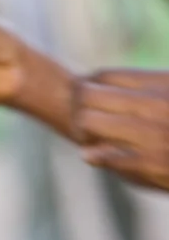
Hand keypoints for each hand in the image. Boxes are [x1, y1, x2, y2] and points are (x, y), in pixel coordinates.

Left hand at [77, 69, 168, 189]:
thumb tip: (106, 80)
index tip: (87, 95)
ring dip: (83, 130)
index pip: (103, 76)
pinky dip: (96, 155)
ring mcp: (151, 133)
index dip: (87, 85)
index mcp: (160, 84)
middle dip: (78, 106)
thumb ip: (148, 84)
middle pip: (88, 95)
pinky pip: (108, 155)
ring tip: (89, 137)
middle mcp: (153, 104)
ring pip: (88, 121)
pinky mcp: (152, 162)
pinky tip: (92, 155)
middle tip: (82, 117)